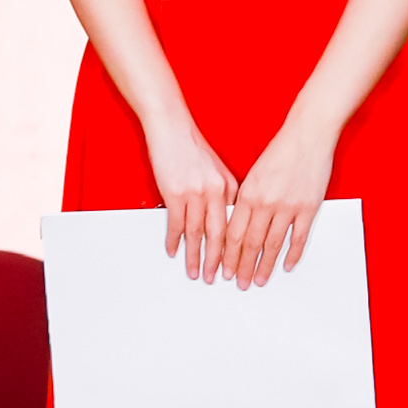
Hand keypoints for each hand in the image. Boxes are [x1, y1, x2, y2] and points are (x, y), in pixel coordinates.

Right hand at [147, 118, 238, 280]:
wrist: (172, 128)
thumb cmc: (193, 147)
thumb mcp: (217, 169)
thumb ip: (224, 193)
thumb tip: (226, 216)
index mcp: (229, 187)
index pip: (234, 225)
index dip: (235, 248)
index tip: (235, 264)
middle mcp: (216, 192)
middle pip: (219, 235)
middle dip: (219, 261)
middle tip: (217, 279)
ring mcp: (195, 194)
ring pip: (198, 234)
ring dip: (196, 257)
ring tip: (196, 273)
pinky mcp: (175, 193)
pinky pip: (175, 224)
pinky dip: (174, 240)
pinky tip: (173, 252)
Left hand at [214, 121, 335, 290]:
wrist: (308, 135)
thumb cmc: (281, 150)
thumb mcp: (254, 174)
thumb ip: (247, 199)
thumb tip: (239, 225)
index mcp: (248, 194)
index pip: (233, 233)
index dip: (227, 255)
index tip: (223, 270)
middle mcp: (265, 203)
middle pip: (250, 243)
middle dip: (242, 266)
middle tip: (238, 283)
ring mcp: (288, 207)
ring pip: (272, 245)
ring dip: (264, 266)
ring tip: (259, 281)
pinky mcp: (308, 207)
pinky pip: (298, 237)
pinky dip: (292, 254)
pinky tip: (286, 266)